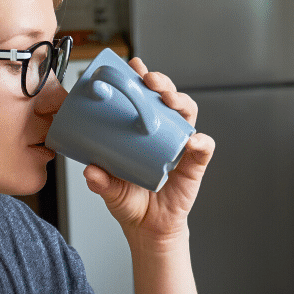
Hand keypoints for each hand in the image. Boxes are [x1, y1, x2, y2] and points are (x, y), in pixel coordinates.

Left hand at [83, 57, 214, 246]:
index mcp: (143, 132)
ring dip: (181, 102)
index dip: (141, 78)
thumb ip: (100, 181)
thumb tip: (90, 170)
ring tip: (169, 100)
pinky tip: (194, 142)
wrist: (148, 228)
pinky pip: (204, 148)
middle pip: (168, 99)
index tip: (132, 64)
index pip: (145, 98)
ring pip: (187, 114)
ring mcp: (181, 146)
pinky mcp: (195, 165)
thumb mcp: (109, 190)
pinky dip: (201, 143)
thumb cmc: (130, 202)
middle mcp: (164, 134)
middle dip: (162, 83)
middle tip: (149, 80)